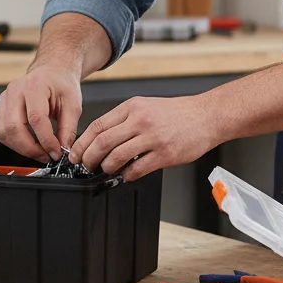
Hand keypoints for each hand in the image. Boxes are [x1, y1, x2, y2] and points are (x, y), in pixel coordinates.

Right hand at [0, 63, 82, 159]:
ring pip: (4, 132)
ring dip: (21, 148)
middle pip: (14, 127)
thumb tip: (63, 149)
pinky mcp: (2, 107)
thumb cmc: (61, 83)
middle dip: (30, 148)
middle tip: (46, 156)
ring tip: (39, 153)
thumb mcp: (73, 104)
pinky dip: (15, 143)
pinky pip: (2, 131)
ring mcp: (5, 98)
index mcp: (35, 85)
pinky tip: (29, 145)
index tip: (55, 152)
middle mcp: (16, 90)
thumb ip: (68, 128)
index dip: (45, 140)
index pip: (36, 118)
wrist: (52, 72)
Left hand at [71, 94, 219, 179]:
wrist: (206, 116)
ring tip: (107, 170)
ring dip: (107, 168)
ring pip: (116, 157)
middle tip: (86, 166)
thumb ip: (125, 120)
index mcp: (132, 107)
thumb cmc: (178, 113)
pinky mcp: (164, 154)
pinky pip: (137, 169)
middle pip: (102, 142)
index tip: (76, 154)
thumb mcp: (146, 106)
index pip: (97, 125)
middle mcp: (140, 120)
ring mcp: (153, 137)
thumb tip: (100, 140)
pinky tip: (127, 174)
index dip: (82, 143)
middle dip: (89, 158)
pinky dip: (127, 175)